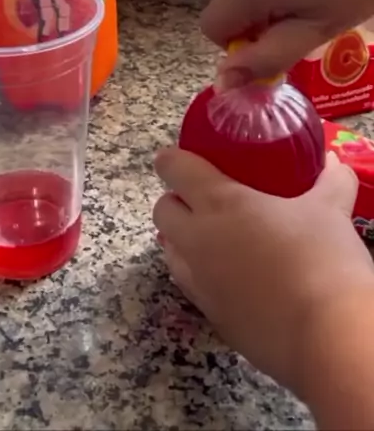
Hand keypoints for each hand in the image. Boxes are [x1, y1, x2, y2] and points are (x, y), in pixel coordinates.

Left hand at [153, 148, 373, 394]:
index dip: (172, 159)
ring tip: (214, 236)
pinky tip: (230, 275)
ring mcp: (200, 283)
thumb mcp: (331, 210)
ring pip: (169, 251)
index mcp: (219, 203)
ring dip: (182, 239)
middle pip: (162, 211)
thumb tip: (332, 162)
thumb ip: (330, 181)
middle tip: (204, 198)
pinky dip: (200, 274)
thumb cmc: (323, 260)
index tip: (181, 157)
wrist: (327, 338)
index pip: (174, 169)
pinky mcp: (212, 318)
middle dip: (175, 200)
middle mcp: (198, 240)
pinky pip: (190, 287)